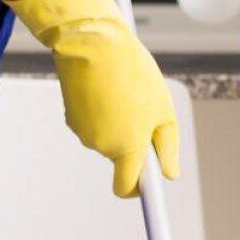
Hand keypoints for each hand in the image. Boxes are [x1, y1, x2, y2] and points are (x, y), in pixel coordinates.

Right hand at [9, 0, 178, 198]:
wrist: (92, 42)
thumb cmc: (132, 72)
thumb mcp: (162, 107)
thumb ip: (166, 145)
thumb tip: (168, 174)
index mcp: (127, 146)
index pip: (128, 187)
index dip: (138, 192)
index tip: (148, 197)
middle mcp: (102, 146)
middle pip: (121, 159)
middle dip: (133, 144)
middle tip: (144, 110)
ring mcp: (84, 133)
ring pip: (108, 139)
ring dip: (118, 123)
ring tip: (124, 90)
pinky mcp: (71, 118)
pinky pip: (93, 124)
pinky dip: (101, 113)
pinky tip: (107, 88)